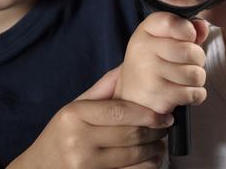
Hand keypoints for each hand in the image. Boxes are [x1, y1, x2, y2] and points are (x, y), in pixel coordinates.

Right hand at [8, 68, 171, 168]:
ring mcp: (84, 164)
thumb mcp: (73, 108)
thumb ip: (101, 89)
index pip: (119, 112)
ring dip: (154, 151)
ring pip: (132, 156)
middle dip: (155, 132)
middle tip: (167, 128)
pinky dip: (145, 168)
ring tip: (161, 145)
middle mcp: (78, 139)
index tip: (164, 116)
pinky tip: (151, 161)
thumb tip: (127, 66)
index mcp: (74, 115)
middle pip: (129, 134)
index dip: (147, 114)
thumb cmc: (58, 136)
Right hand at [114, 12, 208, 114]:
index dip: (188, 30)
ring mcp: (148, 74)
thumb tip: (203, 26)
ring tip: (186, 78)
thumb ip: (186, 29)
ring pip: (195, 75)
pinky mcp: (157, 96)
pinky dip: (196, 95)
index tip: (189, 37)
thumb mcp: (165, 39)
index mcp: (145, 31)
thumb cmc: (154, 62)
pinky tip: (184, 92)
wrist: (131, 93)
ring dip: (197, 79)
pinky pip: (194, 93)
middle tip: (189, 63)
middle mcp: (143, 50)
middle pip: (191, 51)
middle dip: (198, 59)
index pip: (171, 22)